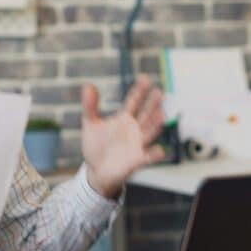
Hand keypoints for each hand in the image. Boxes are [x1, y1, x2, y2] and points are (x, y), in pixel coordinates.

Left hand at [81, 76, 166, 199]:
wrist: (96, 171)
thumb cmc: (96, 146)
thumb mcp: (90, 124)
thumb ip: (90, 106)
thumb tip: (88, 85)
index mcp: (124, 119)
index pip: (133, 102)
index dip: (139, 91)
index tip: (146, 78)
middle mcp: (134, 129)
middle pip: (145, 114)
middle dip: (152, 104)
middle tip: (159, 92)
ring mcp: (137, 144)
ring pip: (149, 132)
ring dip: (155, 125)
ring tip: (162, 114)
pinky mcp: (136, 161)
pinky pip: (147, 157)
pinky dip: (154, 154)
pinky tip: (160, 151)